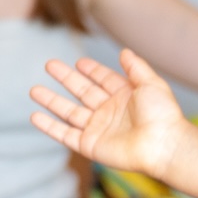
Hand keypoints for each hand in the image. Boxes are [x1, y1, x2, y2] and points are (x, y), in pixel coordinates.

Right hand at [31, 50, 190, 176]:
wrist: (163, 145)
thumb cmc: (162, 115)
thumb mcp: (151, 84)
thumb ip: (136, 67)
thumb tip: (124, 51)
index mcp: (125, 96)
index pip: (103, 79)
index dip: (92, 70)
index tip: (79, 62)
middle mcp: (110, 111)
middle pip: (82, 91)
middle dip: (66, 78)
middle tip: (49, 65)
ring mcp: (98, 128)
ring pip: (69, 112)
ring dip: (51, 101)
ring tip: (34, 90)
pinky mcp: (90, 145)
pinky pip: (65, 134)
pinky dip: (49, 126)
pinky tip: (35, 116)